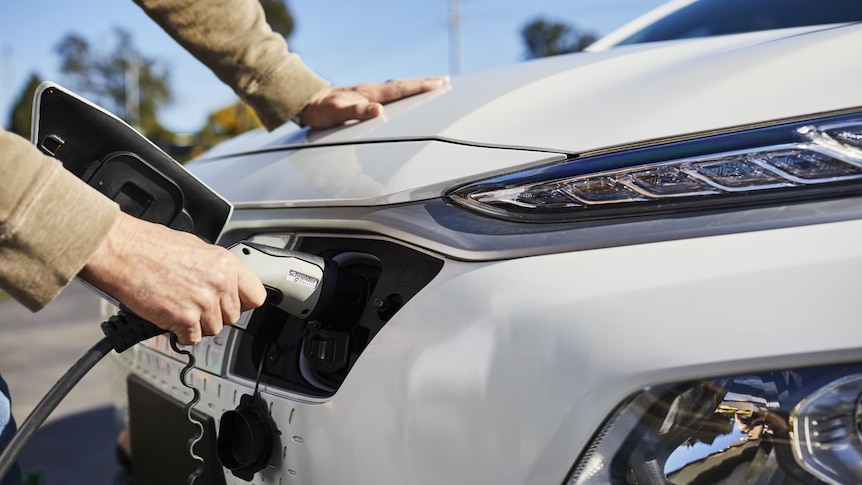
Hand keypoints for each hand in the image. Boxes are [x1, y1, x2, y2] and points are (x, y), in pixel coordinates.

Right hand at [79, 212, 266, 344]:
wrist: (120, 251)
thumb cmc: (148, 245)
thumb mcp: (195, 248)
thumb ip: (215, 269)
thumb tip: (224, 284)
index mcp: (225, 264)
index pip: (256, 296)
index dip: (243, 303)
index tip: (234, 305)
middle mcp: (219, 283)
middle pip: (233, 316)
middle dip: (215, 314)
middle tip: (196, 306)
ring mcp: (202, 302)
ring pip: (213, 329)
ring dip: (197, 325)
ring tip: (179, 308)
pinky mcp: (183, 319)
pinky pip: (192, 339)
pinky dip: (180, 334)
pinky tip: (169, 318)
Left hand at [299, 76, 449, 128]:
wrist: (306, 103)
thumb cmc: (321, 112)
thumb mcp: (336, 115)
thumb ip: (357, 113)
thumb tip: (378, 110)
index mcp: (369, 95)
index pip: (400, 90)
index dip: (420, 88)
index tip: (439, 84)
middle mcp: (371, 91)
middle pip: (403, 85)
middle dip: (425, 83)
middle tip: (446, 80)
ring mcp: (369, 93)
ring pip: (399, 87)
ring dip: (417, 85)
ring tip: (435, 83)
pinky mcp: (365, 96)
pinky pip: (392, 92)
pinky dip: (405, 90)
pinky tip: (408, 93)